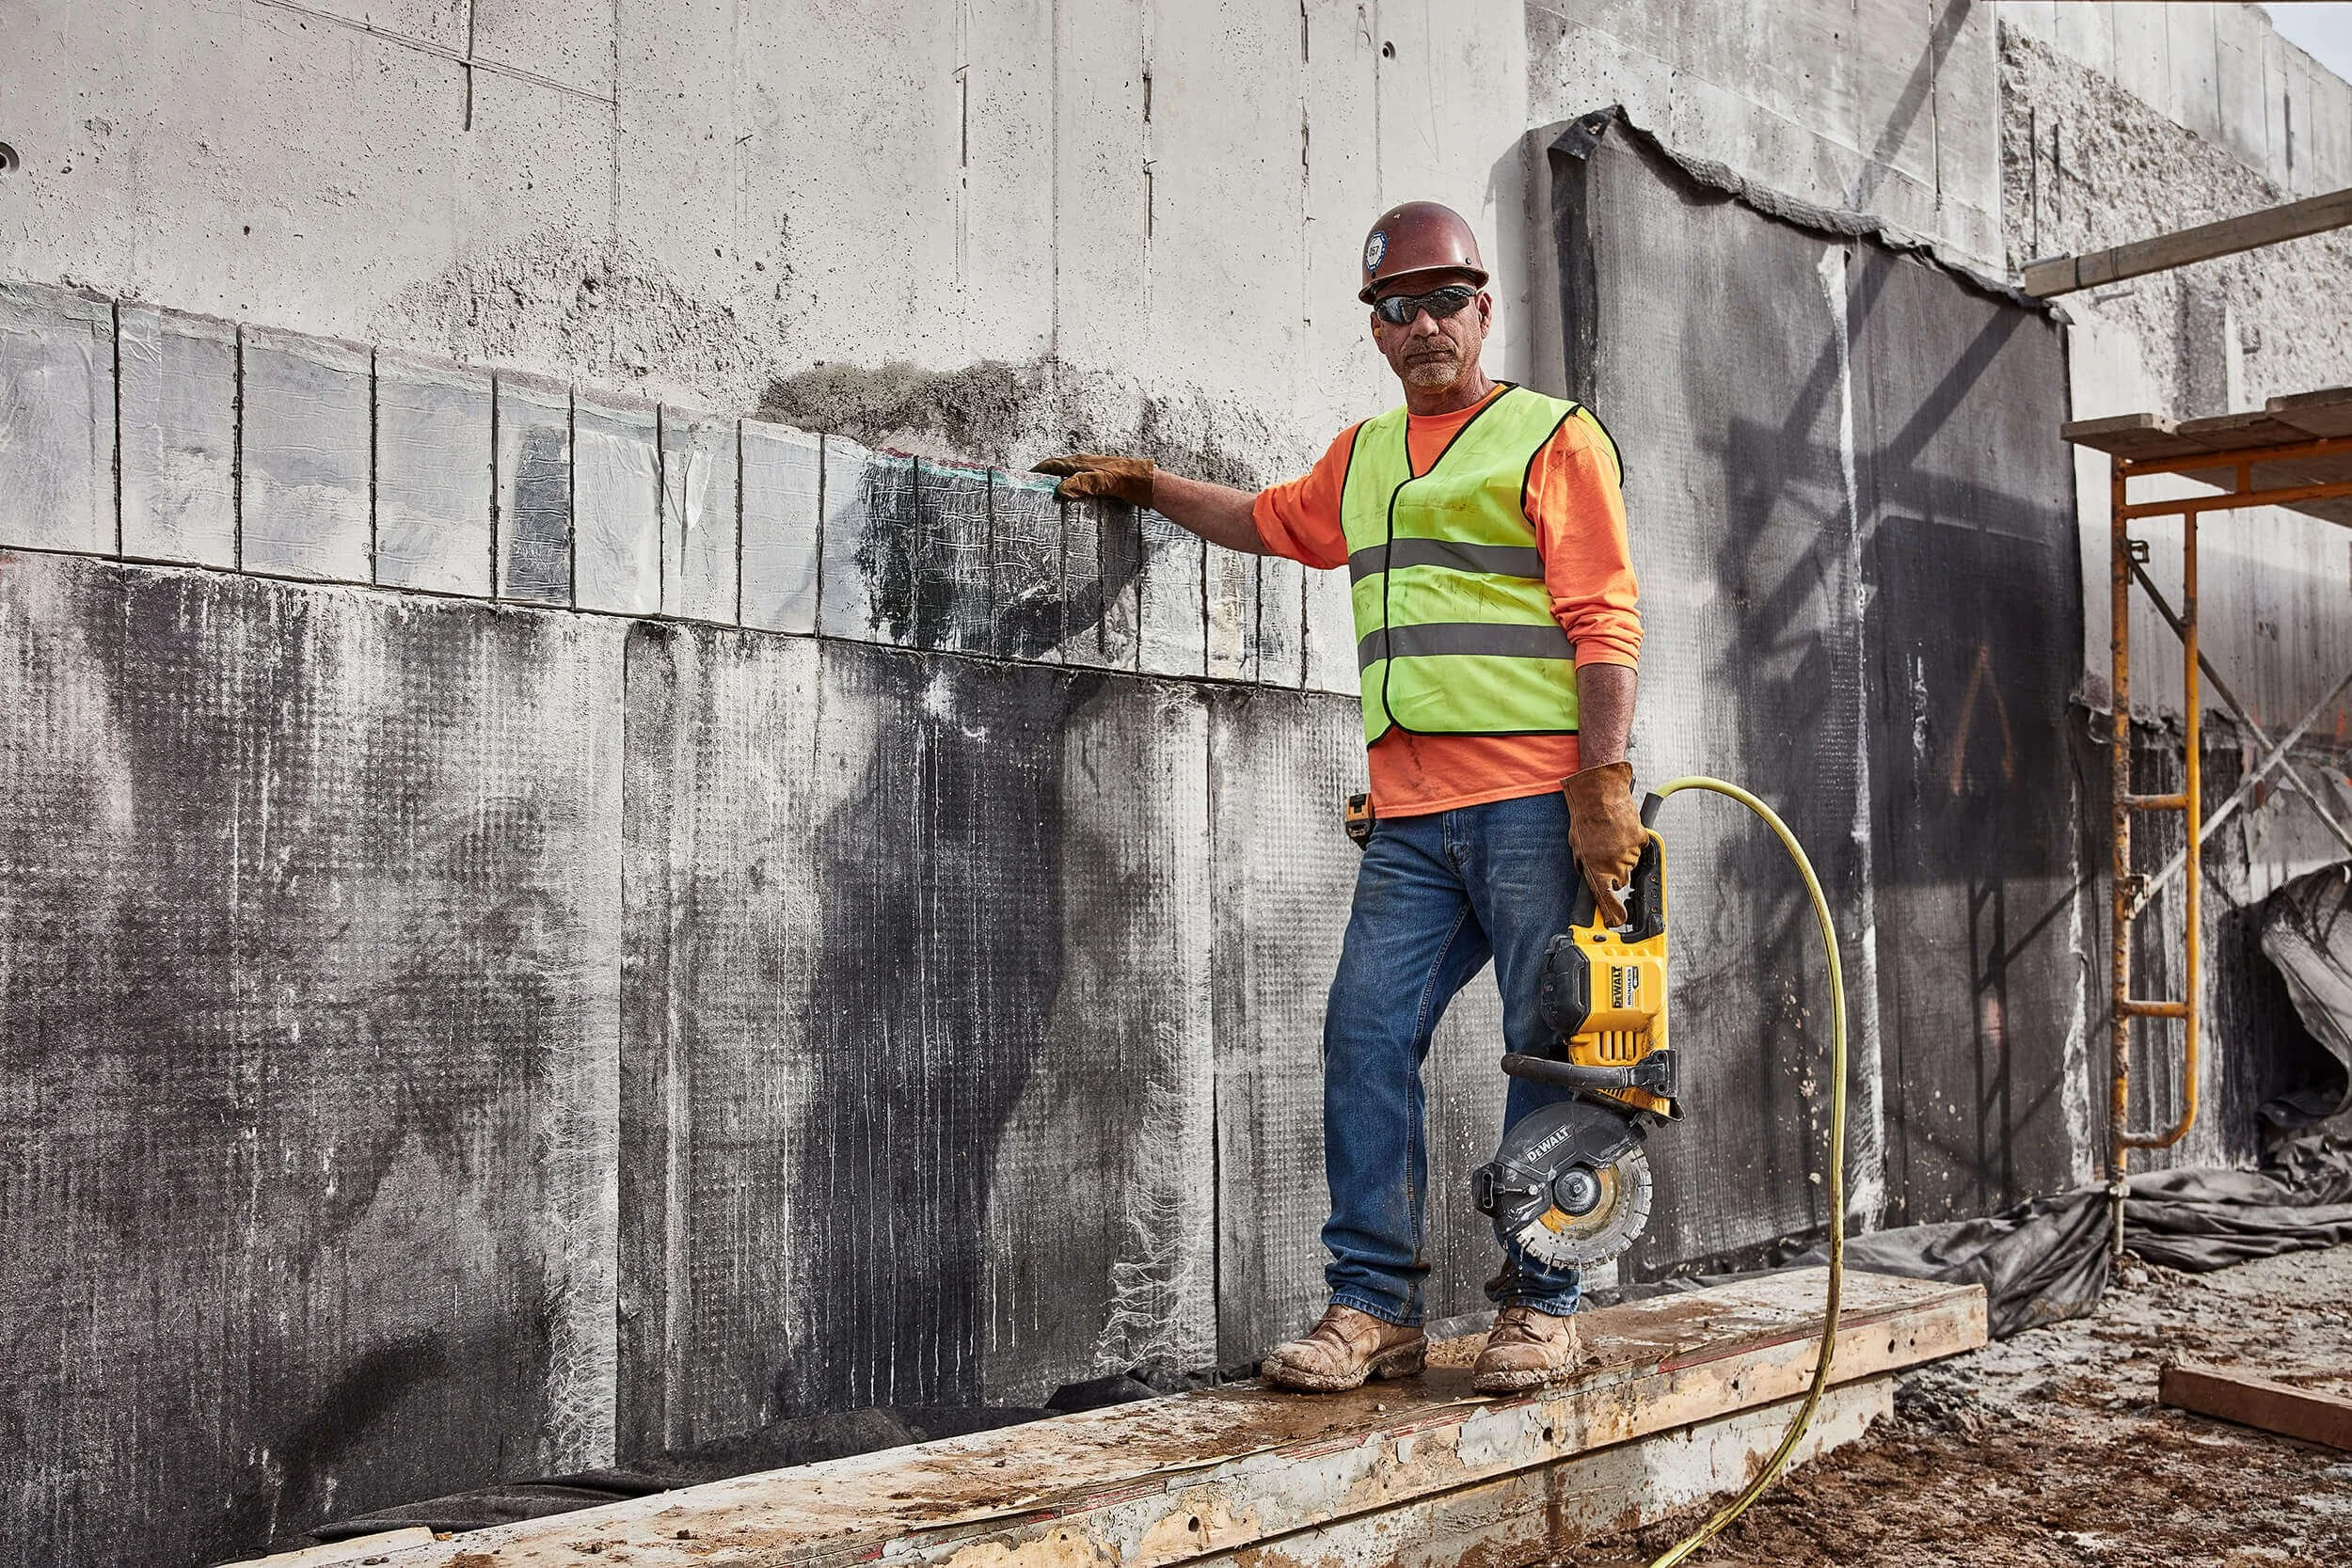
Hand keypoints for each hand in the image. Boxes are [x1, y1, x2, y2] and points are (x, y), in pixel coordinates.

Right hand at [1034, 452, 1155, 508]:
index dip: (1037, 470)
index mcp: (1080, 462)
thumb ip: (1082, 483)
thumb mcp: (1102, 482)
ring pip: (1068, 476)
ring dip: (1056, 483)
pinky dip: (1070, 489)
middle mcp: (1084, 465)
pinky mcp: (1099, 481)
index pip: (1052, 464)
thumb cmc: (1127, 479)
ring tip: (1048, 497)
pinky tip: (1071, 500)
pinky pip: (1078, 483)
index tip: (1025, 478)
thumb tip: (1060, 489)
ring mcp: (1091, 472)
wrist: (1146, 481)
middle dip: (1044, 477)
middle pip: (1057, 469)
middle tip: (1033, 489)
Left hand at [1561, 761, 1643, 926]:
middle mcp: (1614, 863)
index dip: (1612, 913)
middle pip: (1621, 882)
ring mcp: (1629, 852)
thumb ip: (1584, 865)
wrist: (1600, 792)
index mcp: (1596, 867)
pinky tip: (1622, 832)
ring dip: (1623, 858)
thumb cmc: (1585, 816)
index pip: (1606, 899)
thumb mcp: (1576, 845)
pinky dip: (1633, 844)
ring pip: (1631, 866)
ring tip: (1611, 839)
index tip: (1616, 921)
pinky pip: (1640, 850)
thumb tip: (1589, 877)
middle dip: (1614, 874)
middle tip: (1606, 857)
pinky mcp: (1641, 839)